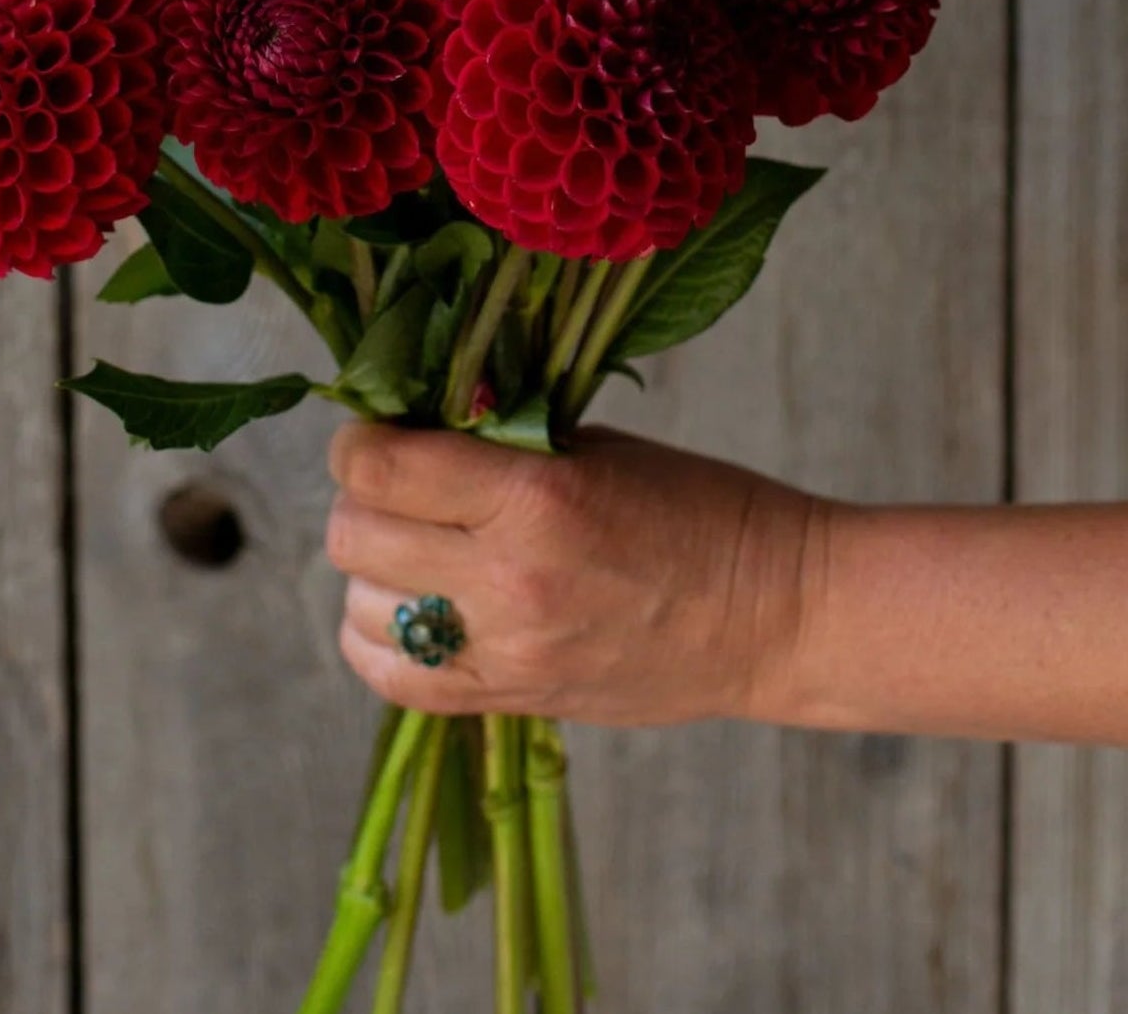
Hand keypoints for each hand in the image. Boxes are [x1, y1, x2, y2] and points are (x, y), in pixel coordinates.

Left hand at [325, 421, 824, 725]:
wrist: (773, 614)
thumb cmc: (699, 509)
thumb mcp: (598, 447)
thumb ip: (499, 441)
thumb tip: (409, 428)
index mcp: (534, 499)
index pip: (381, 468)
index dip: (357, 442)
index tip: (373, 433)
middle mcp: (506, 581)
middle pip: (354, 537)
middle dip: (362, 498)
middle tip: (398, 483)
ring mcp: (506, 651)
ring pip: (358, 610)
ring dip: (371, 570)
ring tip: (414, 546)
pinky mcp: (511, 699)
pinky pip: (392, 678)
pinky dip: (378, 638)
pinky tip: (411, 607)